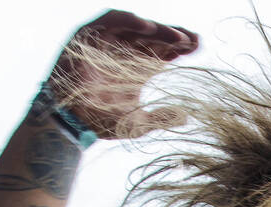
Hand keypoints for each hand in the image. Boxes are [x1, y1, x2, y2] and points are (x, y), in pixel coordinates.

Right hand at [48, 9, 198, 138]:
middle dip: (174, 36)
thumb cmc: (102, 122)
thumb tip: (188, 117)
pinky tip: (148, 27)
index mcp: (140, 67)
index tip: (198, 46)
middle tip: (192, 41)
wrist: (71, 122)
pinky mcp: (89, 35)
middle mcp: (126, 51)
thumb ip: (163, 118)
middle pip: (155, 36)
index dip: (181, 46)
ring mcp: (108, 41)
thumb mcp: (139, 123)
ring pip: (137, 27)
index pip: (165, 50)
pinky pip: (110, 20)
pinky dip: (128, 20)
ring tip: (177, 36)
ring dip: (157, 29)